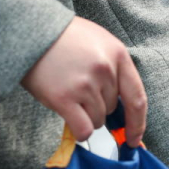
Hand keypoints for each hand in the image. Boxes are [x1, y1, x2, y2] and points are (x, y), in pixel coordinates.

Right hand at [22, 16, 146, 145]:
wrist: (31, 30)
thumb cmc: (65, 37)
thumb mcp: (100, 42)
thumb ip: (114, 68)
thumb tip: (120, 106)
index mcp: (118, 55)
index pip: (137, 97)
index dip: (138, 123)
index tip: (134, 138)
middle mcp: (105, 70)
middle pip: (112, 109)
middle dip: (98, 106)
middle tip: (78, 88)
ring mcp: (85, 85)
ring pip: (98, 120)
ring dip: (85, 115)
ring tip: (69, 92)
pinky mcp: (64, 98)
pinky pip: (83, 129)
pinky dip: (80, 131)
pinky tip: (70, 118)